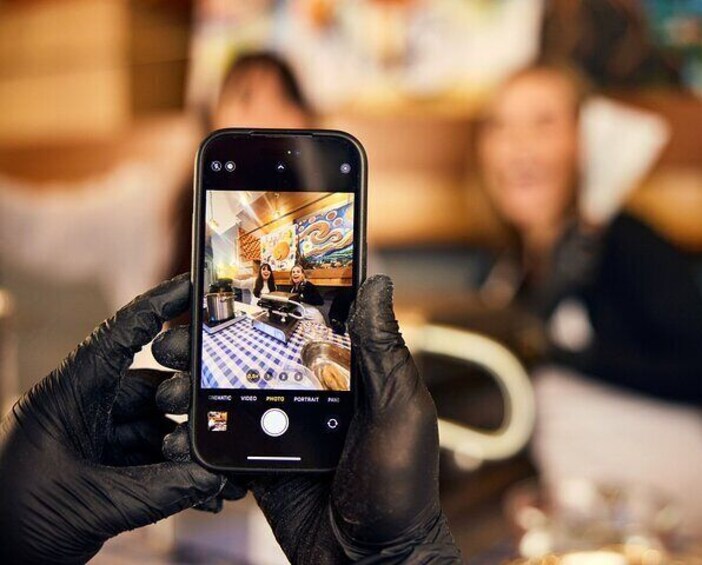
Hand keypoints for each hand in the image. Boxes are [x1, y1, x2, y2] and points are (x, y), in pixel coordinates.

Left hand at [0, 275, 226, 563]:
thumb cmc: (12, 524)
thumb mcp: (90, 505)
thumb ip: (159, 491)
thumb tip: (214, 477)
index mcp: (67, 397)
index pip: (120, 336)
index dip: (158, 305)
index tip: (194, 284)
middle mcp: (82, 410)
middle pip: (149, 386)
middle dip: (190, 404)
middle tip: (222, 416)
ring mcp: (91, 439)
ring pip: (154, 426)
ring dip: (186, 448)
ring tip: (218, 471)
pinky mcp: (98, 468)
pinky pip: (147, 460)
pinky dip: (175, 473)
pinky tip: (203, 491)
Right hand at [154, 275, 460, 563]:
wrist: (372, 561)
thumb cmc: (401, 486)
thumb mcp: (400, 409)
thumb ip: (382, 349)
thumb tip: (377, 282)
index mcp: (348, 374)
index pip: (304, 323)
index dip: (266, 300)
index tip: (226, 280)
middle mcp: (312, 394)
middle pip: (255, 355)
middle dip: (211, 344)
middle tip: (176, 338)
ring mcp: (284, 428)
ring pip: (231, 395)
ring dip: (194, 388)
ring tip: (170, 387)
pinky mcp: (262, 463)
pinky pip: (225, 441)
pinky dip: (196, 435)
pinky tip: (174, 431)